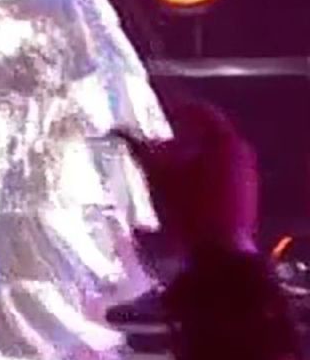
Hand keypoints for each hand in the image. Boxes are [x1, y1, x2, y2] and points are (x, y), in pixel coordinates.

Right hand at [117, 99, 258, 257]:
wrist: (218, 254)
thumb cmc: (187, 206)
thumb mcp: (155, 173)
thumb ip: (136, 147)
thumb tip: (115, 129)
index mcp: (223, 140)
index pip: (198, 110)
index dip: (172, 105)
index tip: (151, 105)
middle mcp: (239, 153)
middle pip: (204, 133)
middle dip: (174, 133)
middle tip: (146, 134)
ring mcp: (244, 177)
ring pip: (208, 155)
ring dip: (182, 155)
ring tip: (153, 162)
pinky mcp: (240, 198)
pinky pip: (214, 174)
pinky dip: (192, 172)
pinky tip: (170, 185)